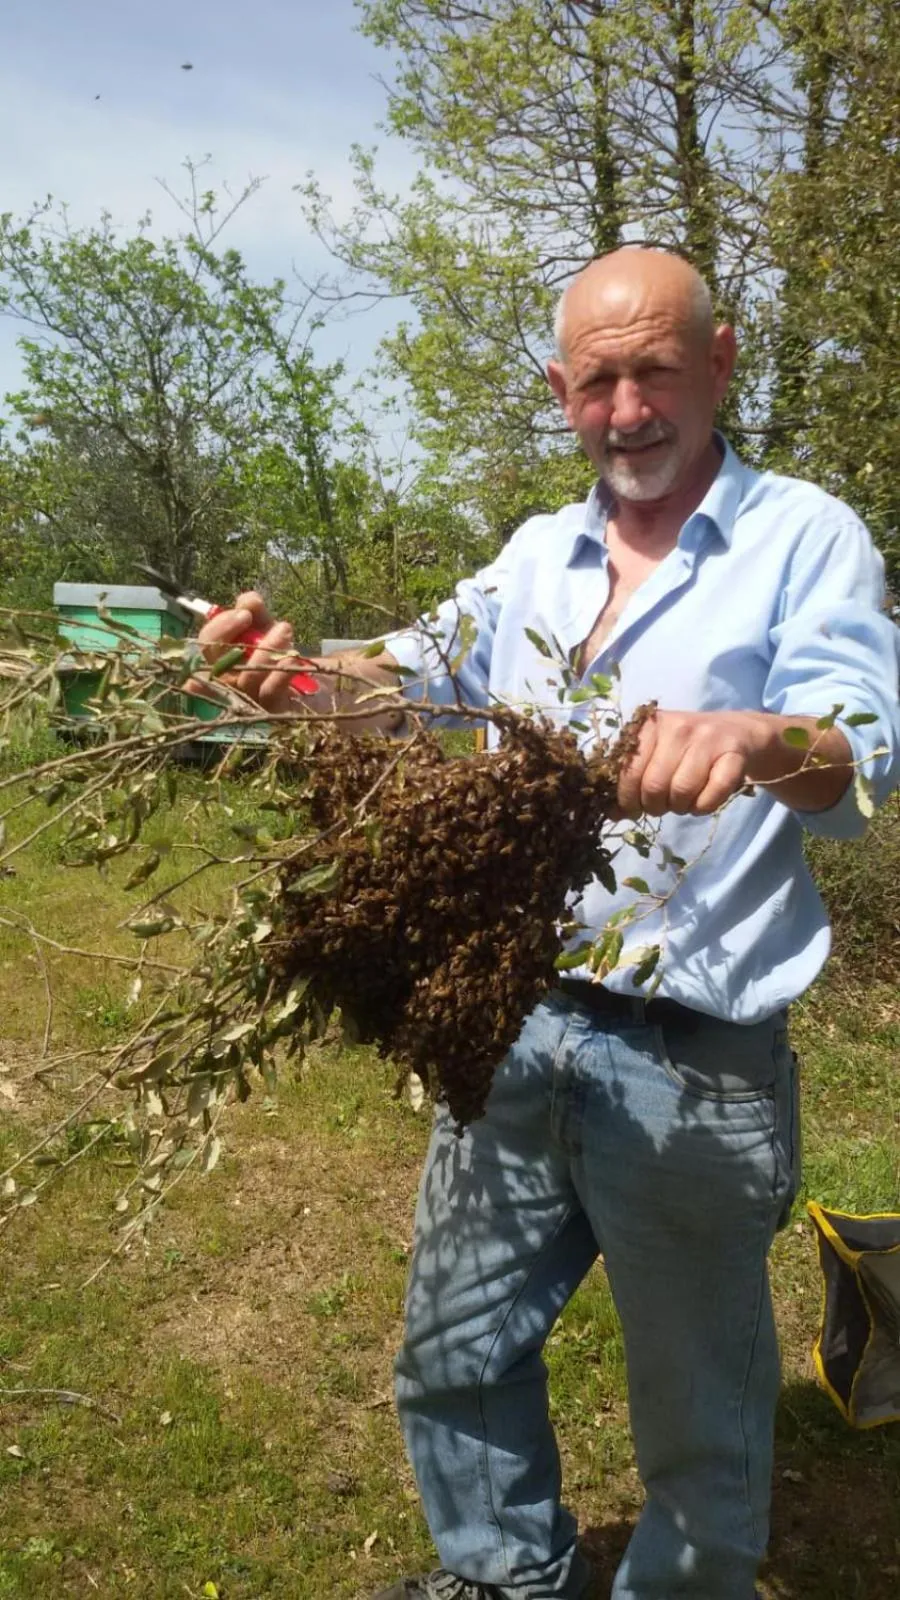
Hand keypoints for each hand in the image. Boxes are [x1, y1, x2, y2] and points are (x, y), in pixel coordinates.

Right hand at [193, 591, 301, 712]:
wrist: (312, 682)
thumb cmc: (279, 652)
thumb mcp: (266, 626)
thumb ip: (254, 610)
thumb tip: (248, 600)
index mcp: (221, 661)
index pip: (206, 645)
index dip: (220, 627)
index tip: (244, 612)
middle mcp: (227, 684)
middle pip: (214, 664)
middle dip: (227, 634)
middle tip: (248, 616)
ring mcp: (247, 702)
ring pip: (246, 677)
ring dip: (264, 649)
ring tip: (284, 629)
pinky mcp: (269, 712)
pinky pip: (269, 693)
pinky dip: (280, 672)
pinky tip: (292, 657)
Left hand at [616, 709, 765, 817]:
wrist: (737, 732)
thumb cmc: (686, 749)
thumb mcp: (655, 754)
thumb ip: (631, 779)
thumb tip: (610, 813)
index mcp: (651, 725)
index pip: (629, 772)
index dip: (627, 799)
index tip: (633, 808)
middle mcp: (678, 727)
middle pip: (654, 786)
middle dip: (654, 806)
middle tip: (662, 804)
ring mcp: (708, 739)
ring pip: (682, 792)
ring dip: (680, 807)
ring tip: (682, 800)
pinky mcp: (733, 755)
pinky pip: (710, 797)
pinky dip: (703, 808)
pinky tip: (703, 799)